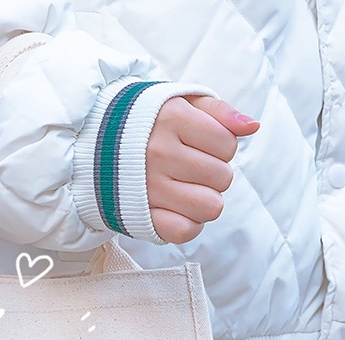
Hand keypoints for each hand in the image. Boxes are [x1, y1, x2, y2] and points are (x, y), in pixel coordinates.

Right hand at [146, 96, 259, 243]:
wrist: (93, 147)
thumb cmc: (146, 124)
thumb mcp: (180, 104)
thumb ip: (219, 112)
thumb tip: (251, 126)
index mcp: (172, 119)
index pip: (228, 145)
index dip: (222, 148)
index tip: (201, 146)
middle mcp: (159, 152)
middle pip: (222, 178)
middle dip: (214, 175)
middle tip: (192, 169)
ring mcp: (149, 187)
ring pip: (210, 207)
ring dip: (205, 201)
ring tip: (188, 190)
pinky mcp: (141, 215)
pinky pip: (184, 231)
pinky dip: (188, 224)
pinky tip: (178, 210)